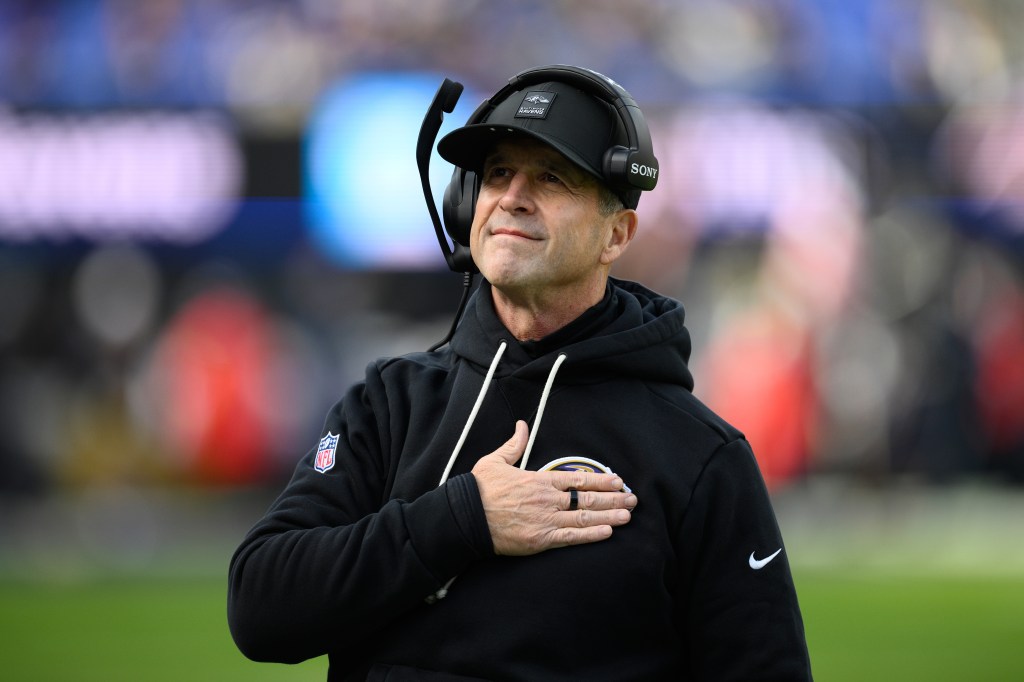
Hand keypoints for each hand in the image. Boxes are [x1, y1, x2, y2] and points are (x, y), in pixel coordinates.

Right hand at [471, 420, 636, 555]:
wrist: (466, 517)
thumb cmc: (479, 489)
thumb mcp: (495, 461)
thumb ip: (514, 444)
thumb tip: (522, 425)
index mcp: (539, 480)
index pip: (578, 479)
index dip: (601, 480)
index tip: (618, 480)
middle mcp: (548, 500)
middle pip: (588, 498)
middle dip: (613, 498)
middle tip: (633, 499)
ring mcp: (546, 520)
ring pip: (585, 518)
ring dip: (609, 516)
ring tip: (628, 516)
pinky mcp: (541, 540)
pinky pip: (571, 537)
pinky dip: (591, 535)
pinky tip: (608, 532)